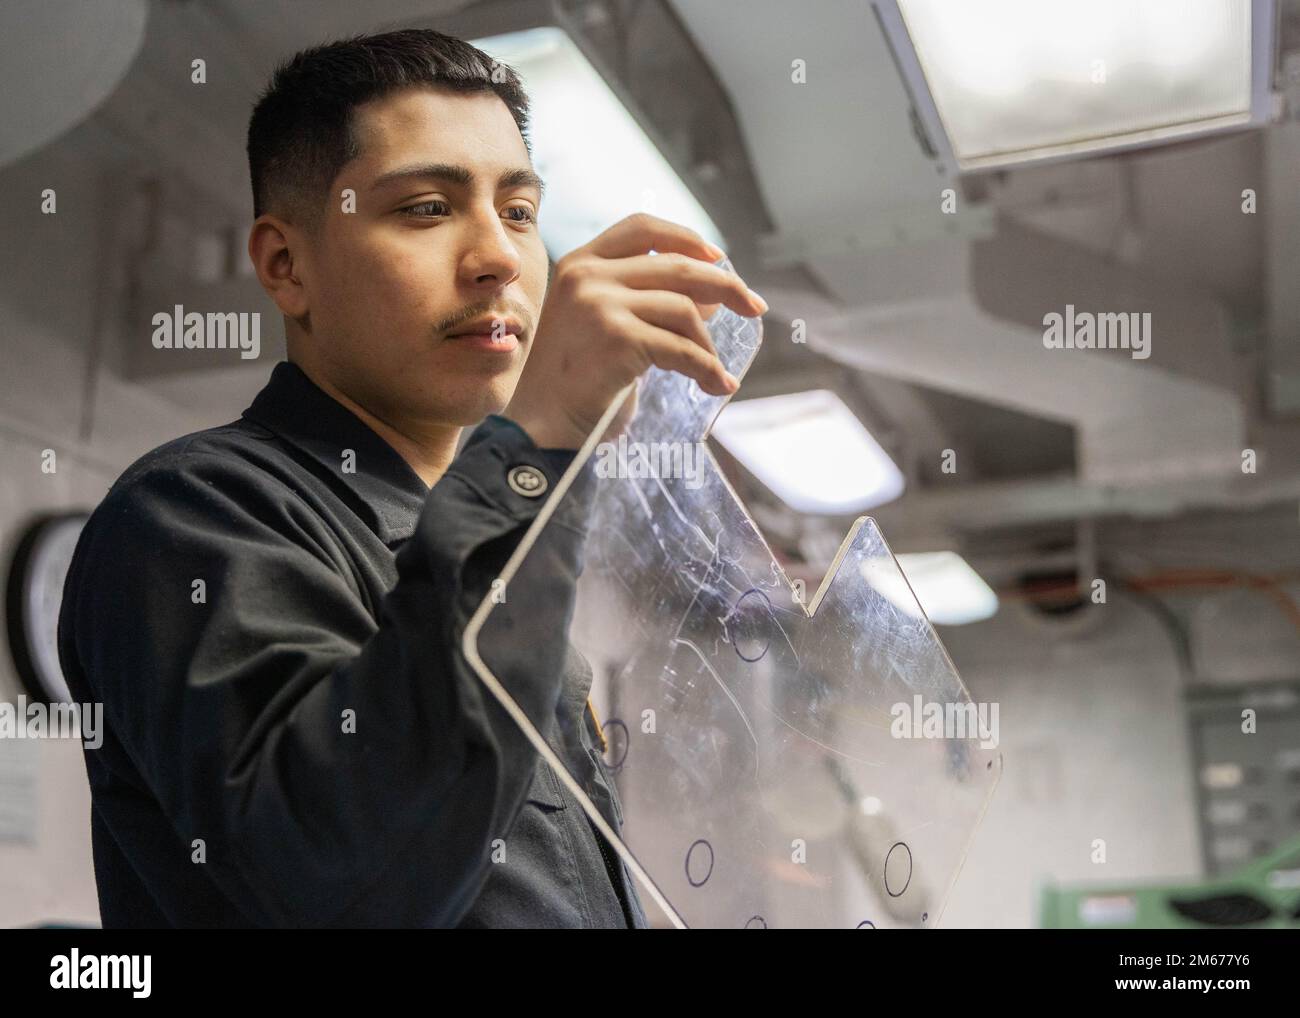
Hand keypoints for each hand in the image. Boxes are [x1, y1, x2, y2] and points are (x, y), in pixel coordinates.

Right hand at [504, 213, 766, 449]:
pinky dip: (707, 369)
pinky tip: (717, 384)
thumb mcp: (603, 326)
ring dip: (708, 345)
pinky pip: (682, 349)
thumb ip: (646, 302)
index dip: (686, 238)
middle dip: (725, 286)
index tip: (718, 257)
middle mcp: (587, 276)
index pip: (642, 228)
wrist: (539, 425)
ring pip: (684, 310)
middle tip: (754, 306)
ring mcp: (600, 305)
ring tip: (714, 372)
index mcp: (579, 263)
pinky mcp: (617, 339)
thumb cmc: (573, 382)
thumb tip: (714, 294)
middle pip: (676, 266)